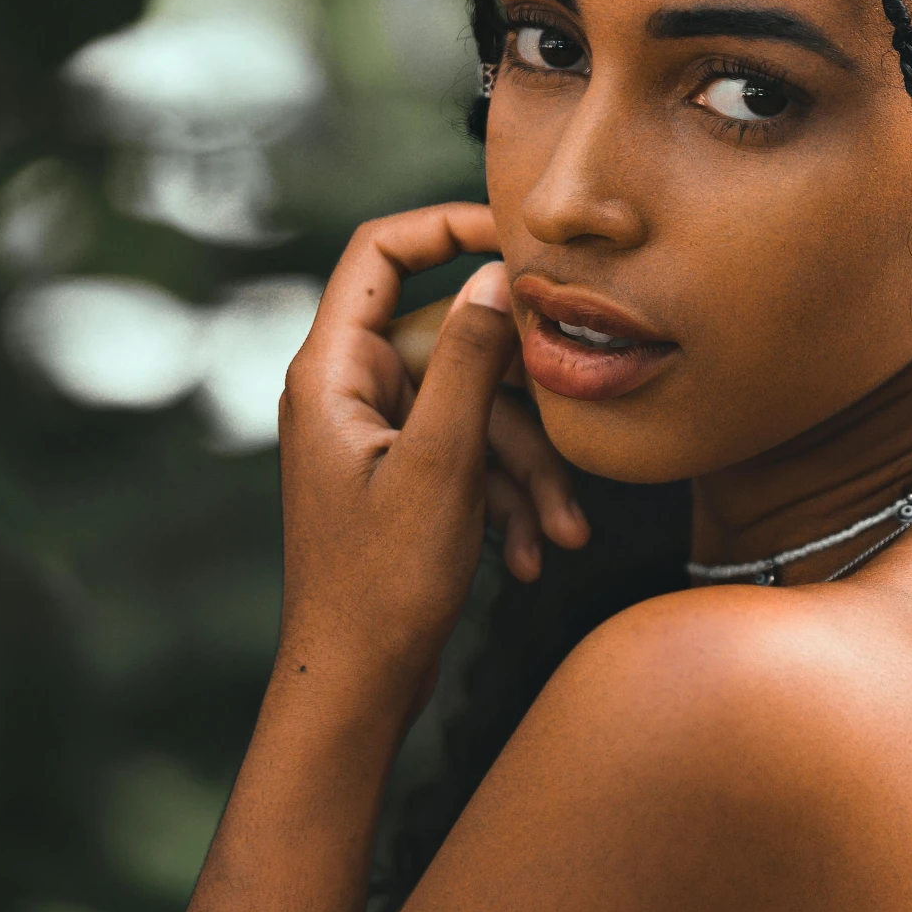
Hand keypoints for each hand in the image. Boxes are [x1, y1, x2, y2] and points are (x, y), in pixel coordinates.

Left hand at [276, 205, 588, 705]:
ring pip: (476, 410)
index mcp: (333, 372)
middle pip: (456, 345)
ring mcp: (376, 434)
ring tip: (561, 532)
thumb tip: (494, 277)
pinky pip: (469, 455)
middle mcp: (349, 391)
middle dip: (523, 405)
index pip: (379, 253)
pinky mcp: (402, 475)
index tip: (517, 237)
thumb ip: (470, 364)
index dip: (445, 225)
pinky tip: (528, 556)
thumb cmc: (380, 585)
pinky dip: (505, 498)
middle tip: (578, 432)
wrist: (355, 687)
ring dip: (526, 469)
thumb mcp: (442, 465)